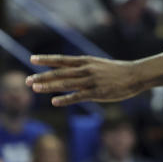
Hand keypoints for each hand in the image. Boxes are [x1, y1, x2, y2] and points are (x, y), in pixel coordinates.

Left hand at [26, 55, 143, 106]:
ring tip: (34, 88)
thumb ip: (83, 68)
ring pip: (66, 84)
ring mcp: (91, 81)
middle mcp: (86, 69)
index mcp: (86, 61)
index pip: (62, 60)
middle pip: (60, 73)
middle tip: (27, 80)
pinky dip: (66, 99)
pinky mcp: (97, 93)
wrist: (135, 75)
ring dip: (49, 86)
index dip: (46, 60)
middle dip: (42, 76)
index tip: (32, 59)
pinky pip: (78, 96)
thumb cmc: (116, 71)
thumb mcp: (98, 64)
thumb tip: (68, 71)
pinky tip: (54, 102)